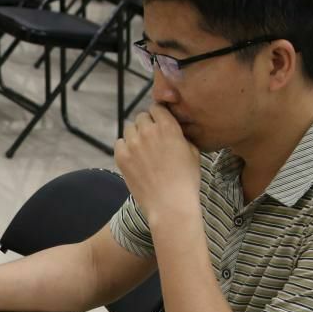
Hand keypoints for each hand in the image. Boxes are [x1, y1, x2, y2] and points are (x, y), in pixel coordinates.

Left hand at [113, 106, 201, 234]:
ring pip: (129, 128)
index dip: (158, 115)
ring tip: (142, 149)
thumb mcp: (193, 152)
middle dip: (146, 125)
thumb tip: (174, 130)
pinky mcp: (121, 157)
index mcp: (168, 127)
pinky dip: (125, 147)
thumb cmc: (186, 180)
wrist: (170, 204)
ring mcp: (133, 144)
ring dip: (135, 135)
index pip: (157, 107)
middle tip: (151, 139)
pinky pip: (119, 143)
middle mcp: (148, 131)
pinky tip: (134, 157)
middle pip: (141, 117)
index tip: (159, 123)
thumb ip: (181, 135)